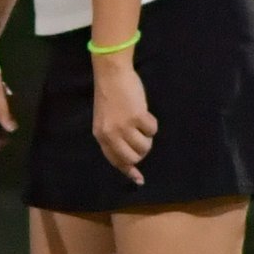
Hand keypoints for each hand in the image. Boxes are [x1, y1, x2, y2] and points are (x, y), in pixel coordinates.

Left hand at [91, 51, 156, 181]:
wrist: (111, 74)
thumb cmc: (109, 96)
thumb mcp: (105, 120)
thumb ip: (114, 138)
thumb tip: (131, 159)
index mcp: (101, 136)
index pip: (115, 161)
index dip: (128, 170)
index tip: (139, 179)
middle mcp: (111, 134)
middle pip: (133, 158)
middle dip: (141, 151)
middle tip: (142, 138)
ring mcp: (124, 126)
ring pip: (145, 146)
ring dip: (147, 137)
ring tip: (142, 123)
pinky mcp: (137, 117)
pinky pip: (152, 130)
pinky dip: (152, 124)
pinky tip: (144, 113)